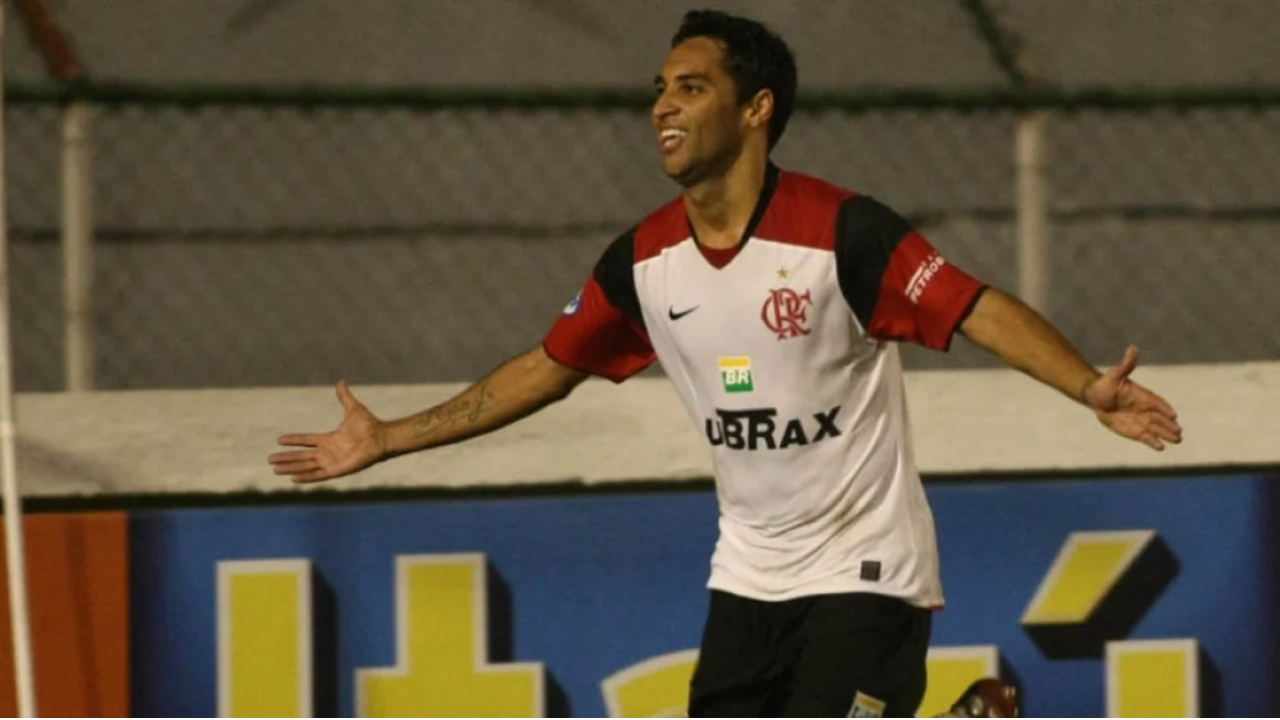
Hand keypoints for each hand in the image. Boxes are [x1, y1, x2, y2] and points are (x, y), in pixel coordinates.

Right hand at [269, 380, 385, 482]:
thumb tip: (340, 381)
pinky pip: (318, 475)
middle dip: (286, 458)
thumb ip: (344, 396)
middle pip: (301, 456)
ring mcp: (332, 462)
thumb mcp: (353, 408)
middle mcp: (328, 452)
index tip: (278, 440)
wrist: (381, 437)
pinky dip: (306, 477)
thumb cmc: (369, 425)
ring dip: (291, 468)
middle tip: (269, 459)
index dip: (293, 440)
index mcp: (329, 439)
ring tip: (275, 469)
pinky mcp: (337, 470)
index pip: (306, 440)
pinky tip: (293, 478)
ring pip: (306, 466)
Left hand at [1083, 345, 1182, 450]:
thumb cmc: (1106, 384)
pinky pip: (1146, 437)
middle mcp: (1145, 409)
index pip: (1156, 402)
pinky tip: (1161, 447)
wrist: (1095, 397)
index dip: (1164, 408)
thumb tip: (1133, 348)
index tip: (1173, 415)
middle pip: (1160, 418)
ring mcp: (1141, 420)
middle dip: (1169, 425)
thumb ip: (1126, 364)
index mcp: (1142, 396)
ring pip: (1156, 428)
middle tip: (1179, 432)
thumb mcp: (1115, 374)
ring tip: (1177, 440)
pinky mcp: (1134, 430)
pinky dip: (1153, 442)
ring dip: (1166, 434)